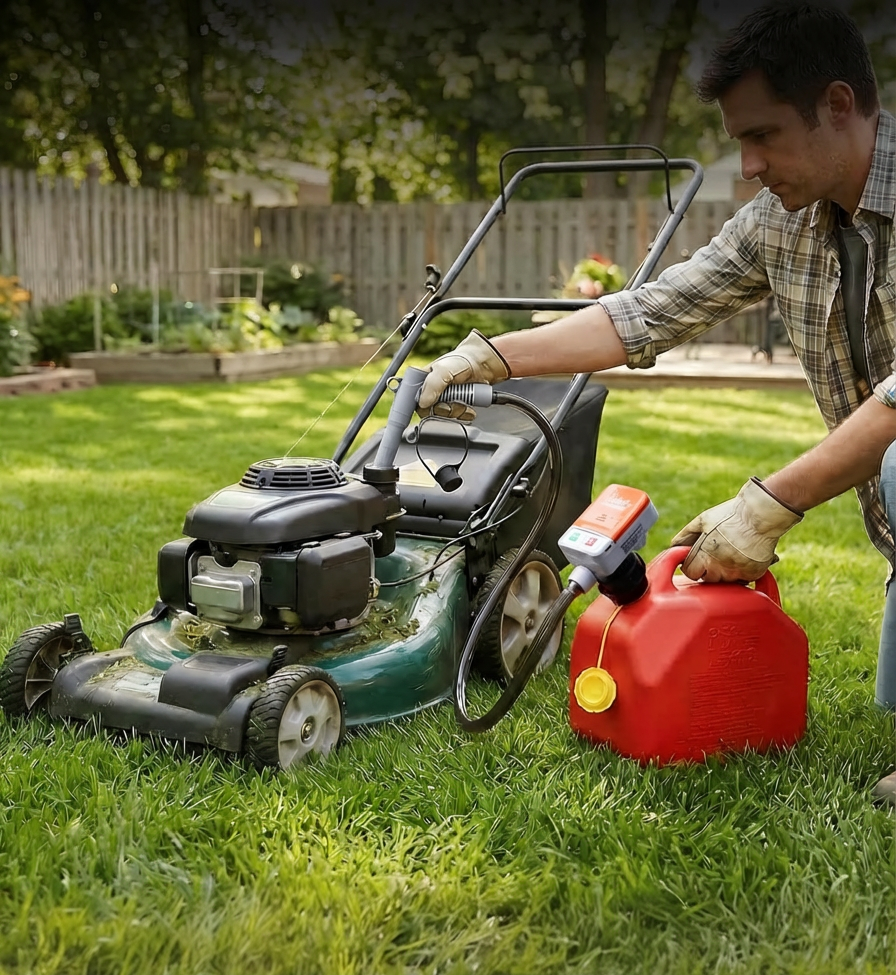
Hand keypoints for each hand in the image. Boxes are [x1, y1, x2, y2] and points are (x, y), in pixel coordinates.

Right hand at [417, 330, 510, 420]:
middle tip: (452, 403)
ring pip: (443, 417)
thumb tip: (423, 402)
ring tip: (463, 403)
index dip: (421, 406)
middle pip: (429, 412)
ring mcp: (444, 400)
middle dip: (443, 410)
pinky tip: (468, 408)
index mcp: (422, 382)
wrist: (483, 364)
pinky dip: (463, 415)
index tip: (431, 406)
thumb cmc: (461, 361)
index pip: (413, 400)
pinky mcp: (455, 406)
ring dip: (455, 412)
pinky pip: (455, 418)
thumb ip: (432, 385)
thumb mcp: (443, 370)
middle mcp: (431, 392)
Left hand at [671, 477, 802, 581]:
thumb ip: (686, 535)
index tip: (696, 560)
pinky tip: (744, 557)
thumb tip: (673, 547)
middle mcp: (719, 567)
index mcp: (704, 554)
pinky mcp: (754, 574)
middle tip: (715, 555)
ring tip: (730, 554)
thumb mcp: (702, 520)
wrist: (761, 515)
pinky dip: (742, 571)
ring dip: (724, 572)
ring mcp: (737, 573)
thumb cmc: (730, 515)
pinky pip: (743, 579)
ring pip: (725, 581)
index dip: (691, 566)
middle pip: (707, 579)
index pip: (690, 572)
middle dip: (707, 570)